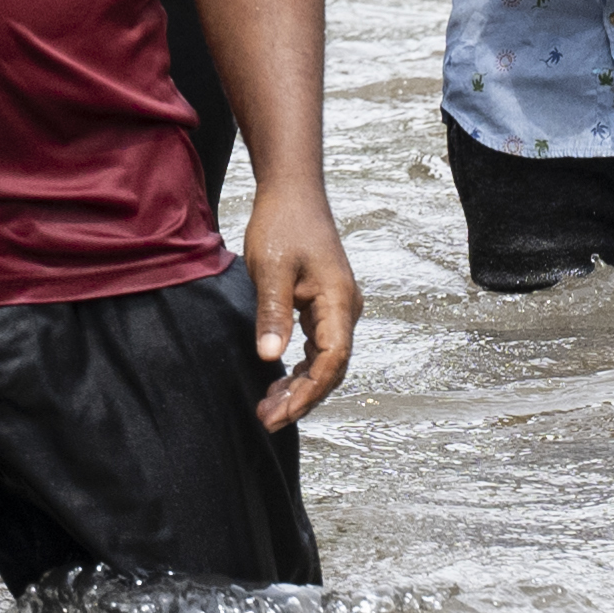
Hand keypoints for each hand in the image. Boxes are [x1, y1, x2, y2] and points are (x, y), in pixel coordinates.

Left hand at [245, 186, 358, 429]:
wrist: (291, 192)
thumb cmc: (282, 224)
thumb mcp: (270, 269)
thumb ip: (273, 313)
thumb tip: (271, 358)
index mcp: (339, 302)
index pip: (332, 360)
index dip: (308, 391)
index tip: (281, 412)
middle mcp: (346, 309)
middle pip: (330, 367)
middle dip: (302, 397)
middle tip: (268, 420)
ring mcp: (337, 308)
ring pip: (324, 360)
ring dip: (299, 386)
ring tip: (267, 408)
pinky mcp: (325, 305)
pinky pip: (317, 346)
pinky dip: (299, 367)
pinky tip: (277, 381)